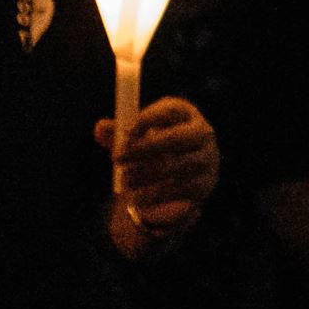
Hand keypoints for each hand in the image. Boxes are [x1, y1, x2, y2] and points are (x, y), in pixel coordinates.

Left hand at [97, 97, 218, 238]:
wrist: (181, 180)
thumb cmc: (153, 151)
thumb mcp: (136, 139)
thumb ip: (117, 133)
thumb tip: (101, 127)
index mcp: (185, 114)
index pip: (170, 111)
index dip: (146, 120)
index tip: (124, 132)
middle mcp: (202, 133)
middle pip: (177, 138)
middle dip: (144, 149)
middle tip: (118, 159)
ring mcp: (207, 159)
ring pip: (176, 167)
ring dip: (146, 175)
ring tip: (125, 181)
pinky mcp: (205, 184)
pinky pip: (179, 190)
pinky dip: (156, 195)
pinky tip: (138, 198)